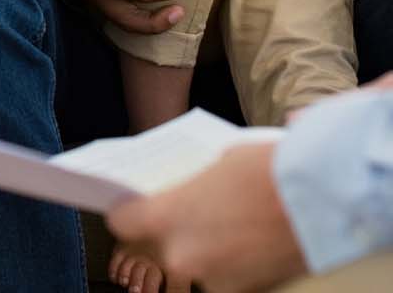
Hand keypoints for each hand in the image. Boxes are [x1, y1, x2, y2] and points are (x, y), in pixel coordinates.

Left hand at [107, 142, 304, 292]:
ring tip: (230, 228)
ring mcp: (218, 281)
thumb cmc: (265, 169)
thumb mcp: (213, 164)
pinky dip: (236, 263)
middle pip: (162, 248)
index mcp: (168, 218)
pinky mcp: (250, 292)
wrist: (320, 198)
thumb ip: (189, 186)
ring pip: (198, 266)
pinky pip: (229, 277)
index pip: (123, 223)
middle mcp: (185, 257)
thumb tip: (182, 193)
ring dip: (208, 252)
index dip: (127, 213)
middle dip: (174, 234)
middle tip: (193, 215)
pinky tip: (251, 242)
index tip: (132, 207)